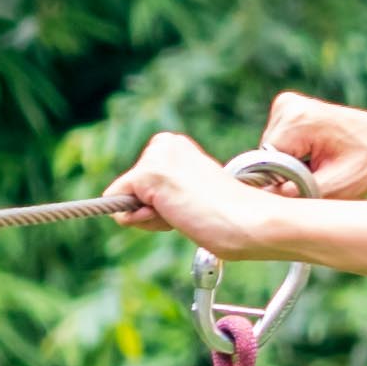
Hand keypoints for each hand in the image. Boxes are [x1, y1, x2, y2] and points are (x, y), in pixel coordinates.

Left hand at [107, 129, 291, 255]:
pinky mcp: (146, 174)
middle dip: (153, 210)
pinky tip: (175, 214)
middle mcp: (163, 143)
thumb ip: (163, 197)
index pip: (144, 183)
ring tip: (187, 212)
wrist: (247, 220)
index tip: (194, 205)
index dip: (163, 203)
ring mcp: (154, 157)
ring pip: (124, 200)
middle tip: (191, 210)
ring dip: (151, 218)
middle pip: (131, 190)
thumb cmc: (230, 216)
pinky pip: (119, 209)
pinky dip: (142, 222)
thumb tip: (119, 214)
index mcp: (176, 146)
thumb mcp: (191, 198)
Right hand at [250, 92, 366, 200]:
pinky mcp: (293, 111)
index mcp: (296, 118)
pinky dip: (298, 158)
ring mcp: (289, 105)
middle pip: (268, 157)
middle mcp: (287, 105)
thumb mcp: (335, 188)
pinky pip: (281, 146)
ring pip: (273, 153)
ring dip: (294, 167)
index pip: (264, 163)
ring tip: (325, 167)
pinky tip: (322, 158)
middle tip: (323, 177)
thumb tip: (264, 199)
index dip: (282, 183)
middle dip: (289, 174)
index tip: (310, 186)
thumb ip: (295, 194)